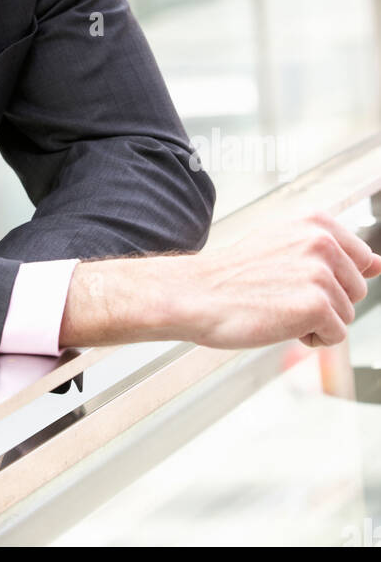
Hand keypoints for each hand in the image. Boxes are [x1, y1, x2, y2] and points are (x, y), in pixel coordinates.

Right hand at [163, 210, 380, 349]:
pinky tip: (280, 323)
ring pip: (346, 315)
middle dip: (327, 301)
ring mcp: (320, 273)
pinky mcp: (316, 305)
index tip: (306, 282)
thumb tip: (378, 264)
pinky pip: (335, 336)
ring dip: (317, 321)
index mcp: (316, 222)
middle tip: (283, 294)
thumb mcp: (285, 246)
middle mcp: (322, 242)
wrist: (198, 294)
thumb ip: (334, 252)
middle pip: (357, 290)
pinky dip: (311, 339)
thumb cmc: (235, 275)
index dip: (335, 279)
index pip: (361, 258)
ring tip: (279, 307)